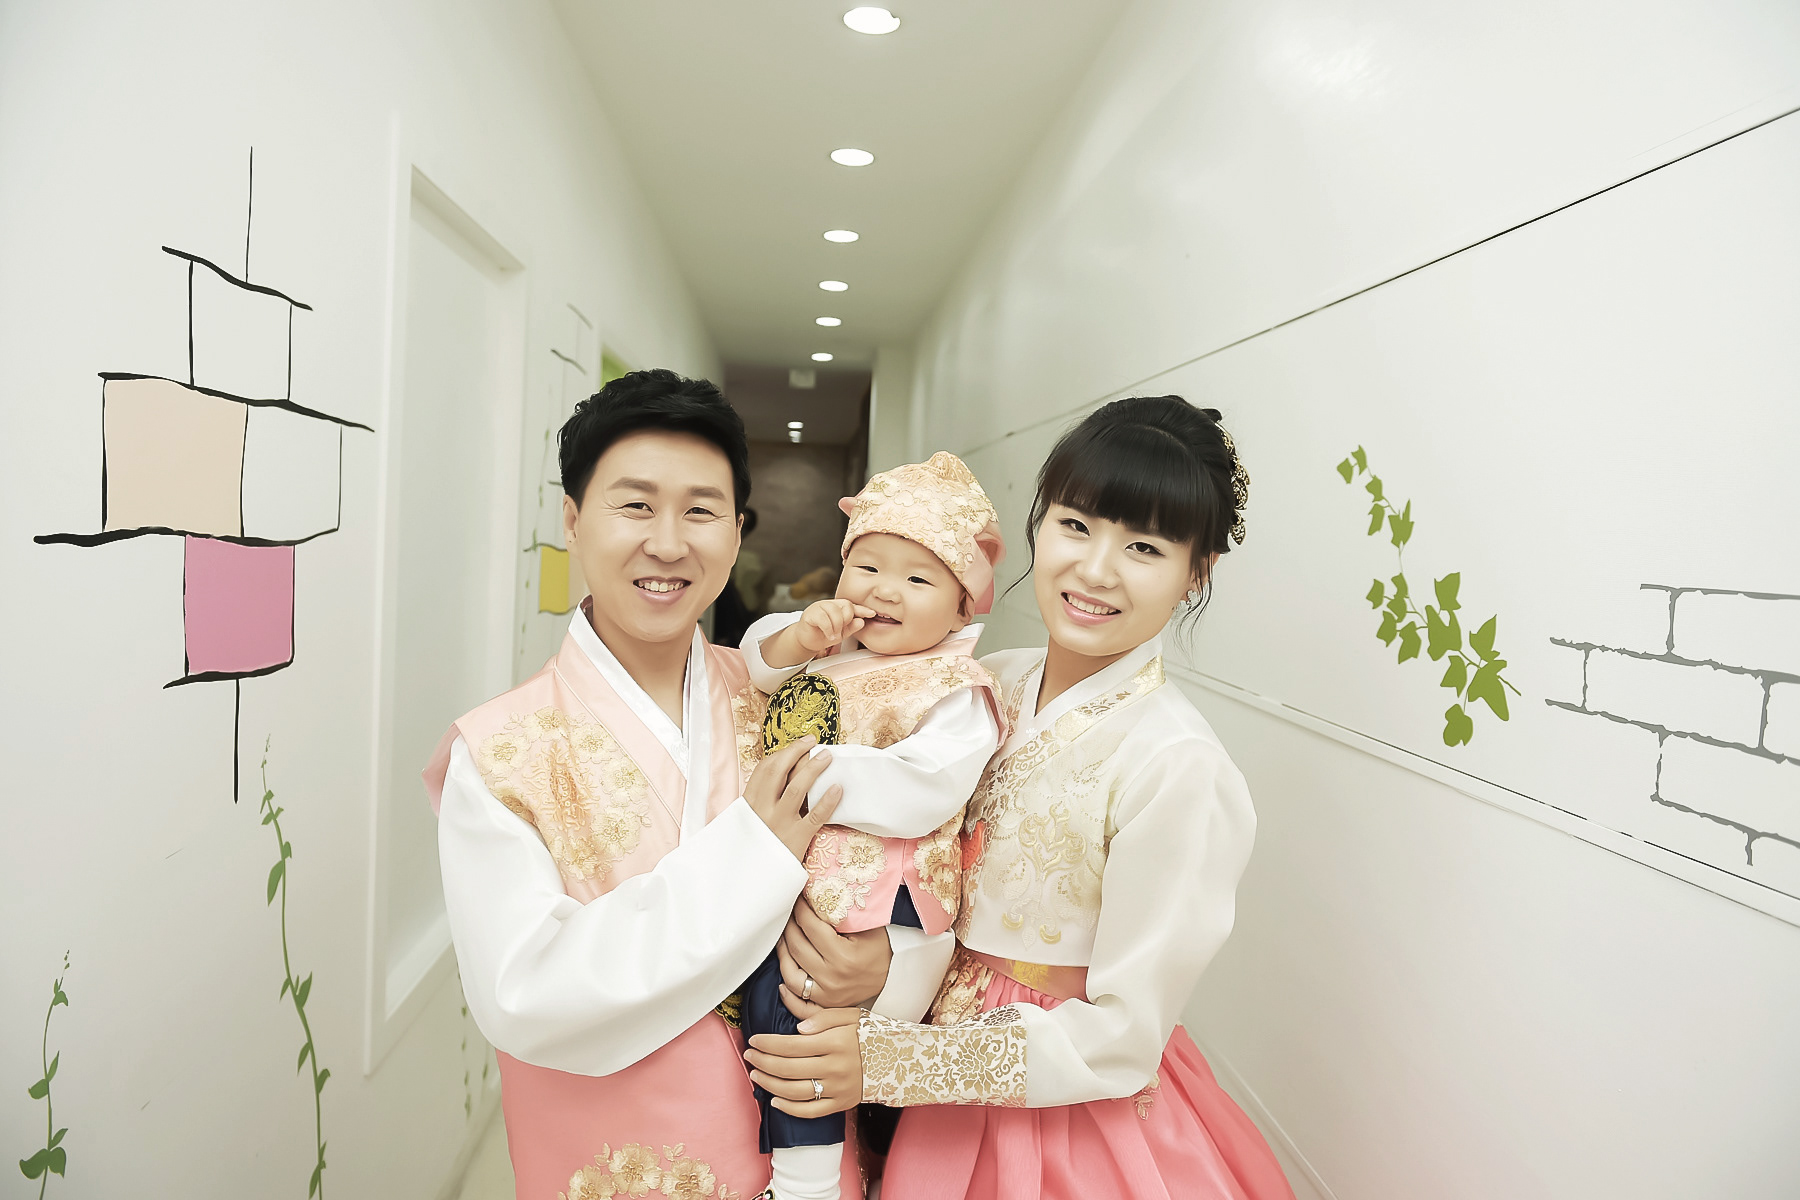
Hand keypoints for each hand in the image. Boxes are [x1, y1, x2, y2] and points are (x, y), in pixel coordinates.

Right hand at [743, 737, 841, 860]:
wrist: (750, 881)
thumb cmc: (751, 850)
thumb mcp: (745, 823)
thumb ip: (758, 803)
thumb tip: (779, 780)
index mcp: (749, 804)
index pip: (764, 769)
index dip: (782, 753)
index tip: (797, 746)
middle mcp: (762, 810)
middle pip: (779, 771)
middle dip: (796, 752)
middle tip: (812, 741)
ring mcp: (779, 823)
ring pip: (798, 788)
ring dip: (814, 768)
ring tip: (827, 757)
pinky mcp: (796, 839)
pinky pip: (815, 816)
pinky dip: (828, 800)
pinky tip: (838, 788)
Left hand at [745, 988, 862, 1116]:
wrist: (900, 1061)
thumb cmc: (871, 1034)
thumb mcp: (852, 1015)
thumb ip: (823, 1017)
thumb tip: (798, 1029)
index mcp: (836, 1042)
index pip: (792, 1045)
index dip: (768, 1043)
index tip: (754, 1040)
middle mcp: (835, 1067)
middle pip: (788, 1068)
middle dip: (763, 1061)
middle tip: (749, 1055)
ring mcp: (838, 1089)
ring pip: (794, 1091)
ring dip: (769, 1084)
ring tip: (756, 1075)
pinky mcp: (841, 1104)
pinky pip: (810, 1111)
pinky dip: (789, 1108)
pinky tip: (774, 1100)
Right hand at [762, 599, 878, 666]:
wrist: (807, 641)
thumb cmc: (823, 635)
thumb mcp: (841, 633)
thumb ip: (851, 627)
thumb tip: (861, 621)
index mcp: (838, 607)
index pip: (853, 606)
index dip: (863, 610)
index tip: (872, 614)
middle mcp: (829, 604)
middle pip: (846, 606)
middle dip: (847, 621)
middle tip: (841, 632)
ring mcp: (819, 607)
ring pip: (835, 611)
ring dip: (837, 626)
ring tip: (834, 635)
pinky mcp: (810, 613)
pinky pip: (823, 618)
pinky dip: (829, 629)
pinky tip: (829, 635)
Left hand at [778, 898, 891, 1008]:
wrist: (894, 976)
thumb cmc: (880, 948)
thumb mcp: (865, 927)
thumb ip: (839, 914)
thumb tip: (813, 897)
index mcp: (843, 956)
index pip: (810, 928)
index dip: (800, 910)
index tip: (797, 898)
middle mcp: (832, 977)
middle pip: (796, 948)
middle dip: (789, 926)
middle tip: (788, 913)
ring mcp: (827, 994)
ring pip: (790, 974)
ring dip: (782, 952)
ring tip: (784, 936)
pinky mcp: (825, 1004)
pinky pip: (798, 1001)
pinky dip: (786, 989)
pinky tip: (782, 975)